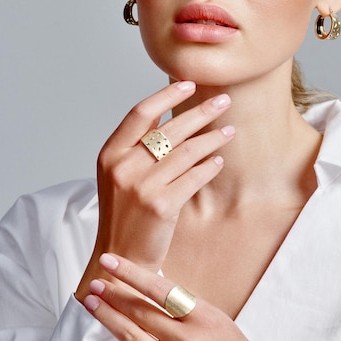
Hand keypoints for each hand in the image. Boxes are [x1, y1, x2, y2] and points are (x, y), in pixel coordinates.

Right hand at [76, 82, 234, 299]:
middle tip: (224, 100)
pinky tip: (218, 160)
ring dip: (213, 138)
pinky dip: (208, 167)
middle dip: (201, 111)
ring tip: (230, 130)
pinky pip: (194, 177)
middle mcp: (123, 166)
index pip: (140, 113)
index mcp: (110, 153)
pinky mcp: (161, 206)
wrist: (120, 257)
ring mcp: (142, 186)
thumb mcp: (118, 174)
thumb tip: (169, 113)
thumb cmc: (124, 213)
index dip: (167, 94)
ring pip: (187, 151)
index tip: (190, 83)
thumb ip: (137, 147)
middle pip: (169, 128)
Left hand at [83, 253, 260, 340]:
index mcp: (204, 317)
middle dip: (114, 294)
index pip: (159, 289)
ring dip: (109, 317)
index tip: (112, 262)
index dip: (131, 274)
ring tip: (92, 302)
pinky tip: (111, 331)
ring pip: (132, 336)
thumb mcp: (216, 320)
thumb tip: (151, 290)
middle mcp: (188, 339)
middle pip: (141, 311)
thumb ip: (185, 307)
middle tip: (95, 281)